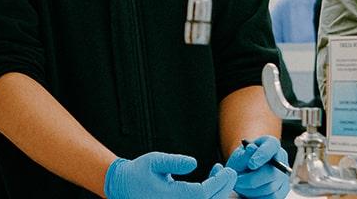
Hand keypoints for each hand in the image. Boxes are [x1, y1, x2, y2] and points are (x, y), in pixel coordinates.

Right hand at [104, 152, 235, 198]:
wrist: (124, 188)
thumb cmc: (139, 172)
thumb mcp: (154, 161)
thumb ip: (174, 161)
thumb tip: (194, 163)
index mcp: (172, 197)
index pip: (204, 194)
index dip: (219, 182)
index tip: (228, 169)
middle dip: (224, 188)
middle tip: (231, 171)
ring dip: (219, 192)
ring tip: (220, 171)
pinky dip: (210, 195)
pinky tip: (211, 179)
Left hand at [226, 135, 290, 198]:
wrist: (245, 171)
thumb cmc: (242, 161)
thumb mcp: (239, 156)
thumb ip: (244, 154)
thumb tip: (252, 149)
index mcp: (271, 144)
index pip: (272, 146)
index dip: (262, 155)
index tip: (251, 164)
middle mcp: (281, 158)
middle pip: (272, 172)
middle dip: (251, 179)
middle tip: (237, 182)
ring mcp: (284, 175)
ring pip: (270, 187)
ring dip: (251, 190)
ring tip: (240, 186)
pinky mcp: (283, 189)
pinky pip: (272, 197)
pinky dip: (258, 197)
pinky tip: (248, 193)